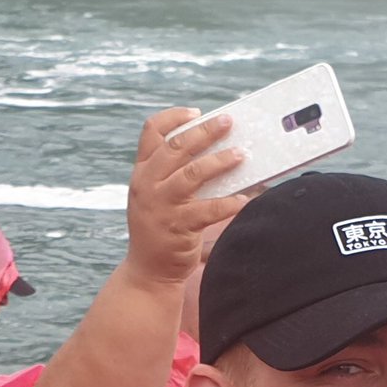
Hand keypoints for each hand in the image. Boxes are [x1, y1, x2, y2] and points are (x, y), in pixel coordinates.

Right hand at [124, 107, 247, 287]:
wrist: (148, 272)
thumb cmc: (159, 230)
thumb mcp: (154, 197)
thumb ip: (171, 174)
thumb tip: (214, 151)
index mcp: (142, 173)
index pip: (151, 132)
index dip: (174, 117)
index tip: (197, 113)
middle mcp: (147, 185)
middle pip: (176, 147)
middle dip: (205, 131)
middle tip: (229, 122)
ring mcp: (161, 206)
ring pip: (192, 174)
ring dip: (220, 161)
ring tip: (241, 155)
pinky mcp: (178, 227)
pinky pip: (208, 210)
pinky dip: (229, 203)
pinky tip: (245, 200)